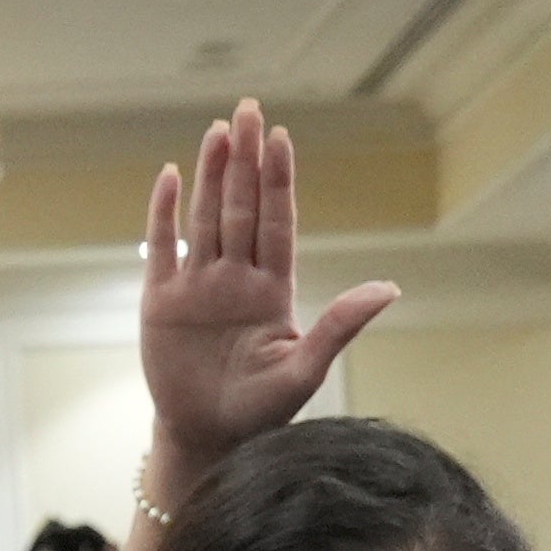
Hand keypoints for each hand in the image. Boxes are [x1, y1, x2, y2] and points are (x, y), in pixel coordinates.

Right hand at [137, 101, 394, 496]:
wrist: (209, 441)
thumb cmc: (262, 412)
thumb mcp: (306, 369)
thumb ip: (340, 325)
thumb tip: (390, 288)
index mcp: (272, 289)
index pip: (276, 222)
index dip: (278, 181)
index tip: (282, 138)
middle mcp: (235, 278)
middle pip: (240, 207)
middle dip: (244, 159)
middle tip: (248, 109)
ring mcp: (197, 286)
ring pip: (205, 217)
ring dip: (209, 174)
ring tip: (217, 130)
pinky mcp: (160, 301)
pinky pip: (162, 248)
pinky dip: (163, 213)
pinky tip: (169, 175)